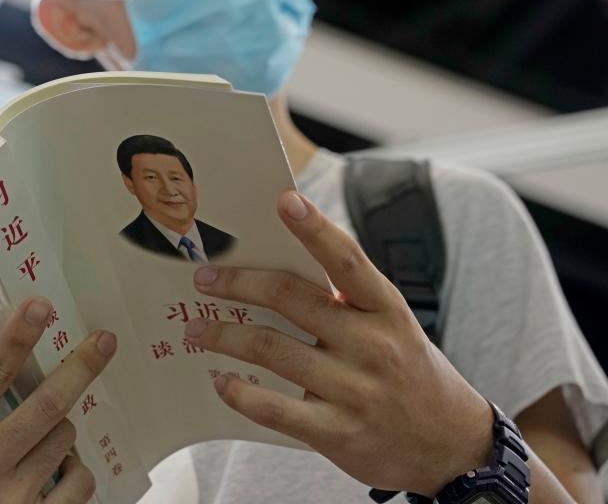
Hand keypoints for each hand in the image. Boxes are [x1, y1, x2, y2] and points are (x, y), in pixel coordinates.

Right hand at [0, 297, 115, 502]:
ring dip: (65, 426)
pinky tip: (60, 468)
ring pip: (64, 440)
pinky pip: (80, 483)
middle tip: (103, 341)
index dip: (17, 338)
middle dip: (80, 369)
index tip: (41, 307)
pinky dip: (77, 469)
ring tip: (45, 431)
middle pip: (45, 406)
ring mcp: (11, 501)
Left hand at [183, 191, 493, 496]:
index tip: (284, 200)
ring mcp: (354, 390)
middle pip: (290, 298)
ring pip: (270, 349)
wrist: (452, 447)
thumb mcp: (391, 326)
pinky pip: (274, 408)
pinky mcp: (338, 432)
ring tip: (195, 329)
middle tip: (203, 278)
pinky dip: (239, 392)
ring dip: (223, 335)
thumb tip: (274, 269)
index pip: (347, 259)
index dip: (315, 228)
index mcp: (386, 308)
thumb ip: (343, 301)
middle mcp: (371, 344)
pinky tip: (221, 381)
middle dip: (237, 283)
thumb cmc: (409, 372)